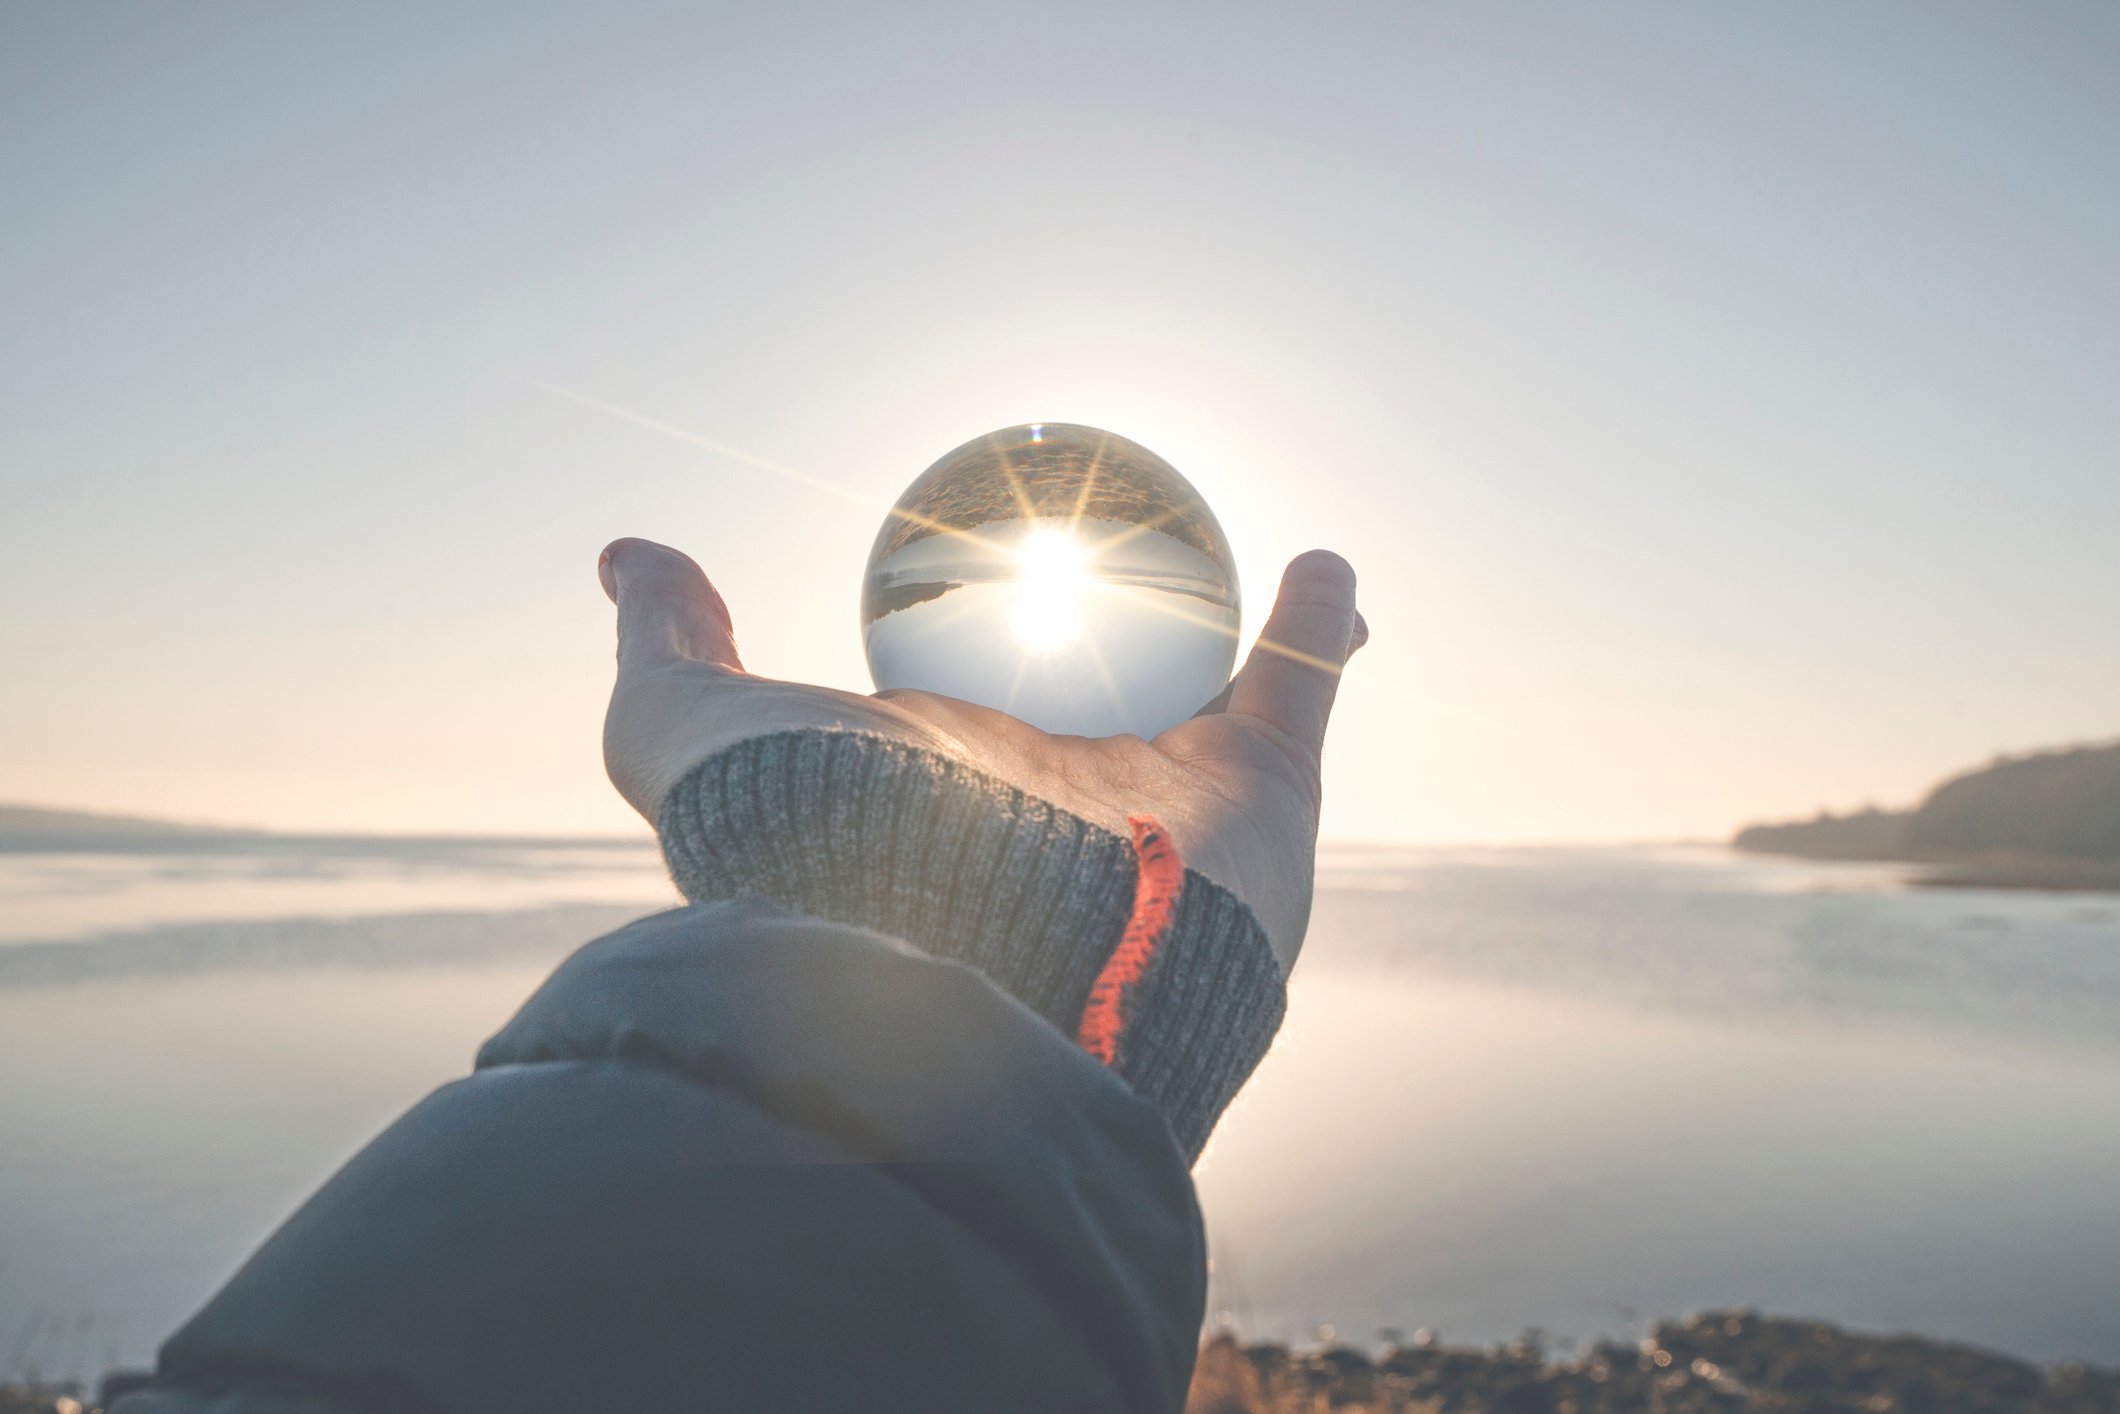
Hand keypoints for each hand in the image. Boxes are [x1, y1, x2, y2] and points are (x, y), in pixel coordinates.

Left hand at [599, 537, 1365, 969]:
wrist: (966, 958)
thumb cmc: (820, 846)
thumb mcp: (697, 735)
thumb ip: (670, 649)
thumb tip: (629, 557)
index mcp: (944, 786)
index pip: (966, 691)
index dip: (973, 635)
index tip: (973, 575)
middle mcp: (1056, 802)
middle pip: (1099, 692)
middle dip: (1117, 646)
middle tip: (1120, 569)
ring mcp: (1162, 801)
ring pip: (1211, 690)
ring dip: (1234, 628)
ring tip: (1239, 557)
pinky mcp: (1259, 798)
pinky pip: (1301, 689)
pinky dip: (1324, 623)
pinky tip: (1325, 563)